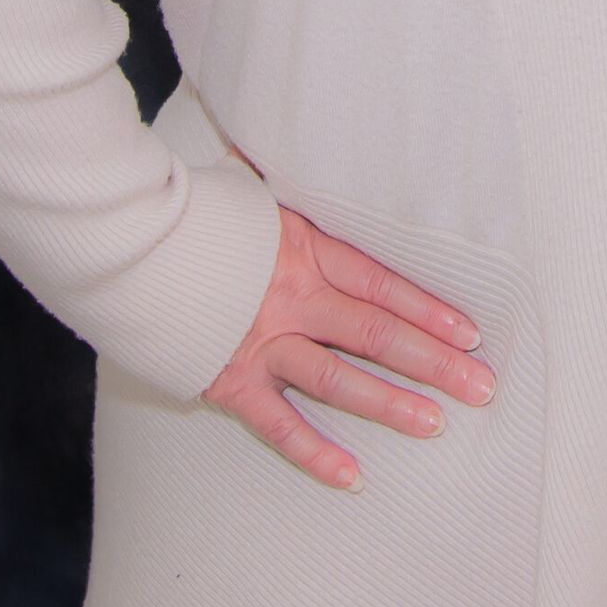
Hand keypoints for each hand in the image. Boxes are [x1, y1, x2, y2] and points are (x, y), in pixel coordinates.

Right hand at [201, 143, 496, 490]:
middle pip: (375, 334)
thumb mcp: (249, 186)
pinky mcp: (230, 381)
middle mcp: (292, 299)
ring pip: (338, 380)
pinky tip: (351, 474)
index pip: (381, 284)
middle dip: (432, 361)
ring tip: (435, 422)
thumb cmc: (193, 213)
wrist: (127, 246)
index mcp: (303, 250)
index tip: (469, 332)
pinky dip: (314, 453)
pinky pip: (279, 424)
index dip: (429, 308)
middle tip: (479, 386)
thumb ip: (284, 178)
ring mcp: (262, 343)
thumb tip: (293, 132)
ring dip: (390, 404)